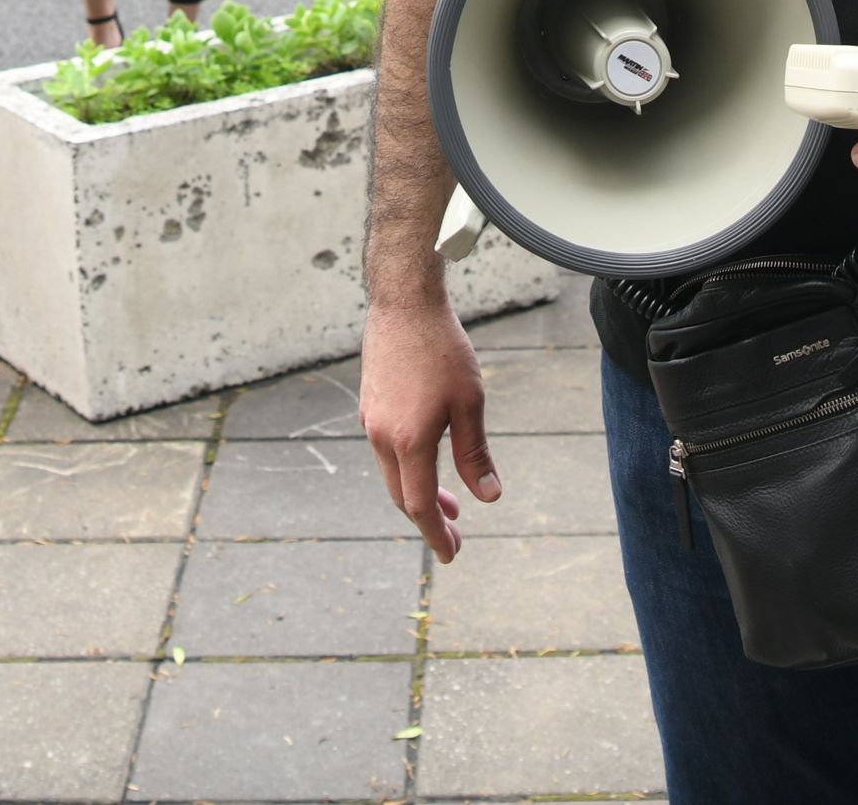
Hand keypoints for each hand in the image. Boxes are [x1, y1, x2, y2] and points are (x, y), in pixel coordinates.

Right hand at [359, 287, 495, 558]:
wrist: (404, 302)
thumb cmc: (442, 348)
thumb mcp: (470, 403)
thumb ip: (475, 454)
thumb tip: (488, 498)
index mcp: (408, 442)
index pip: (419, 506)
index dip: (436, 536)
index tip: (452, 555)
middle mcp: (381, 436)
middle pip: (402, 495)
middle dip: (428, 521)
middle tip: (455, 536)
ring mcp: (371, 420)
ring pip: (392, 473)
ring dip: (418, 493)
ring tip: (449, 504)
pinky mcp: (369, 405)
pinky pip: (385, 451)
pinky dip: (406, 469)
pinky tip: (426, 462)